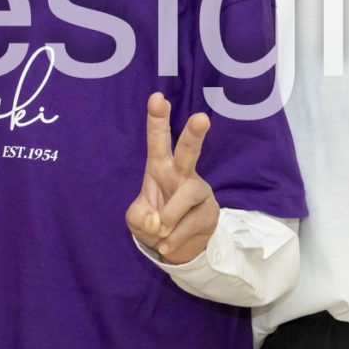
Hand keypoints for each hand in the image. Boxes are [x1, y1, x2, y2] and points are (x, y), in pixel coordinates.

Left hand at [125, 93, 218, 265]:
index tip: (157, 97)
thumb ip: (141, 218)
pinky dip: (175, 238)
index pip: (158, 140)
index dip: (157, 119)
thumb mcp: (137, 220)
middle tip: (201, 118)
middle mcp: (183, 173)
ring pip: (187, 195)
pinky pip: (192, 222)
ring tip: (160, 233)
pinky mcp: (211, 211)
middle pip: (189, 150)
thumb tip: (158, 222)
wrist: (176, 250)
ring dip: (170, 217)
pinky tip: (168, 243)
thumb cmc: (154, 224)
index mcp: (160, 167)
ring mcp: (200, 191)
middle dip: (194, 134)